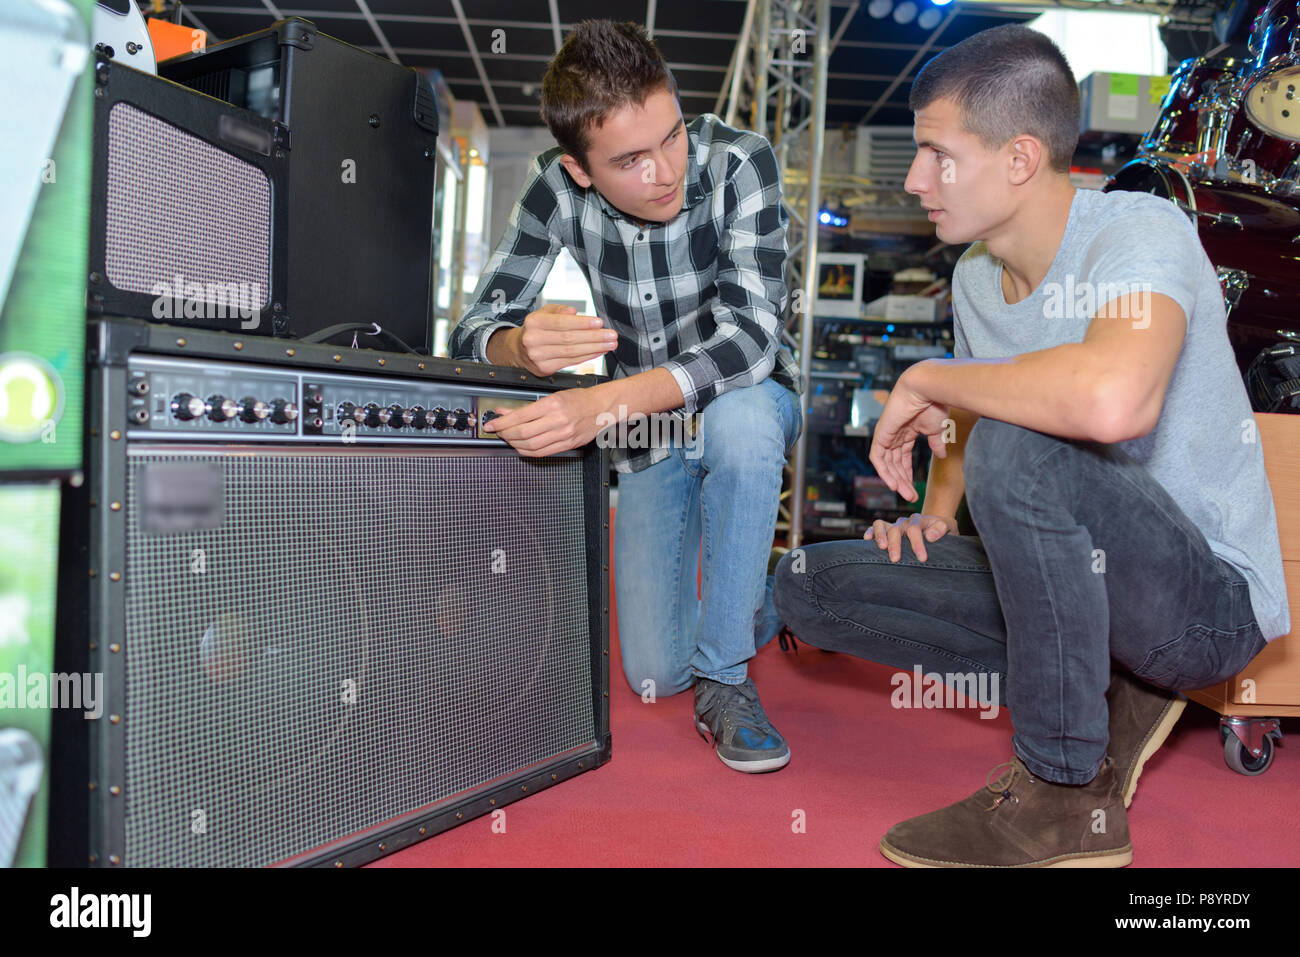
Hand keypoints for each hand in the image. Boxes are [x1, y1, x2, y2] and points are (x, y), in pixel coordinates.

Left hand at [481, 384, 609, 456]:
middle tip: (498, 431)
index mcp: (552, 405)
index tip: (492, 424)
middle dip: (505, 434)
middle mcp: (558, 421)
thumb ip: (527, 407)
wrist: (600, 407)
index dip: (501, 423)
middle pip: (522, 433)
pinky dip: (527, 451)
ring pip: (530, 446)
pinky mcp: (567, 445)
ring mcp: (563, 435)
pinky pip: (542, 453)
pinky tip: (521, 447)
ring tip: (508, 439)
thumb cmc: (578, 399)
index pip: (519, 417)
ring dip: (514, 444)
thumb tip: (505, 411)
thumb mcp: (551, 396)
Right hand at [498, 304, 617, 376]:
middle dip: (594, 337)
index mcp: (534, 322)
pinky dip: (587, 357)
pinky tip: (598, 351)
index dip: (583, 324)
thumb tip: (574, 312)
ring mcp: (538, 357)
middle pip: (569, 339)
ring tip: (609, 344)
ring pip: (571, 352)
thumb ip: (559, 310)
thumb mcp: (544, 313)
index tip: (599, 323)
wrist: (519, 349)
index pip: (562, 323)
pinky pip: (570, 362)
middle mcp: (534, 340)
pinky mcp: (544, 369)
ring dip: (594, 348)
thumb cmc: (536, 328)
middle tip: (611, 335)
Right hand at [865, 513, 958, 562]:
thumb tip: (930, 537)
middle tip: (895, 559)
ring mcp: (895, 525)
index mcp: (920, 520)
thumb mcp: (949, 527)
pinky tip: (867, 540)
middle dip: (895, 544)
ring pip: (882, 525)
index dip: (917, 544)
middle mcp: (905, 522)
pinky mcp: (887, 529)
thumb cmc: (944, 530)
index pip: (915, 530)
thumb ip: (942, 528)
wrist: (937, 526)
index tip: (922, 558)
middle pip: (896, 529)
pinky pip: (875, 526)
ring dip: (880, 536)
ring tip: (881, 548)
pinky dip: (870, 532)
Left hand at [869, 370, 951, 502]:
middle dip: (902, 481)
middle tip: (910, 496)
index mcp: (907, 431)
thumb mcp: (937, 429)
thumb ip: (937, 443)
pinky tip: (893, 483)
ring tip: (906, 493)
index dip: (907, 474)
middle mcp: (895, 434)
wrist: (927, 388)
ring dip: (895, 480)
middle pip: (894, 463)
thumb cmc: (934, 403)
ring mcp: (886, 434)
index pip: (902, 458)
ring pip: (886, 464)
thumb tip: (942, 455)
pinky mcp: (881, 434)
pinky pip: (878, 457)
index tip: (915, 490)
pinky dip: (883, 471)